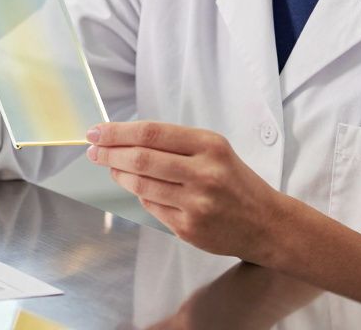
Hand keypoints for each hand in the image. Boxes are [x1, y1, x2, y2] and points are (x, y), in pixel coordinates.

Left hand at [86, 121, 291, 262]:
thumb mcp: (215, 150)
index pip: (152, 134)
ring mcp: (196, 204)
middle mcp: (204, 173)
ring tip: (111, 168)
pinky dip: (139, 196)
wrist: (266, 223)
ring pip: (140, 185)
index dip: (117, 132)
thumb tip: (124, 141)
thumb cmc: (236, 182)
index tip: (97, 132)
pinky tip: (137, 188)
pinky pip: (151, 207)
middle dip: (109, 154)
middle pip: (141, 159)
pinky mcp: (189, 229)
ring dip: (118, 175)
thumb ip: (175, 144)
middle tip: (94, 150)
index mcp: (210, 146)